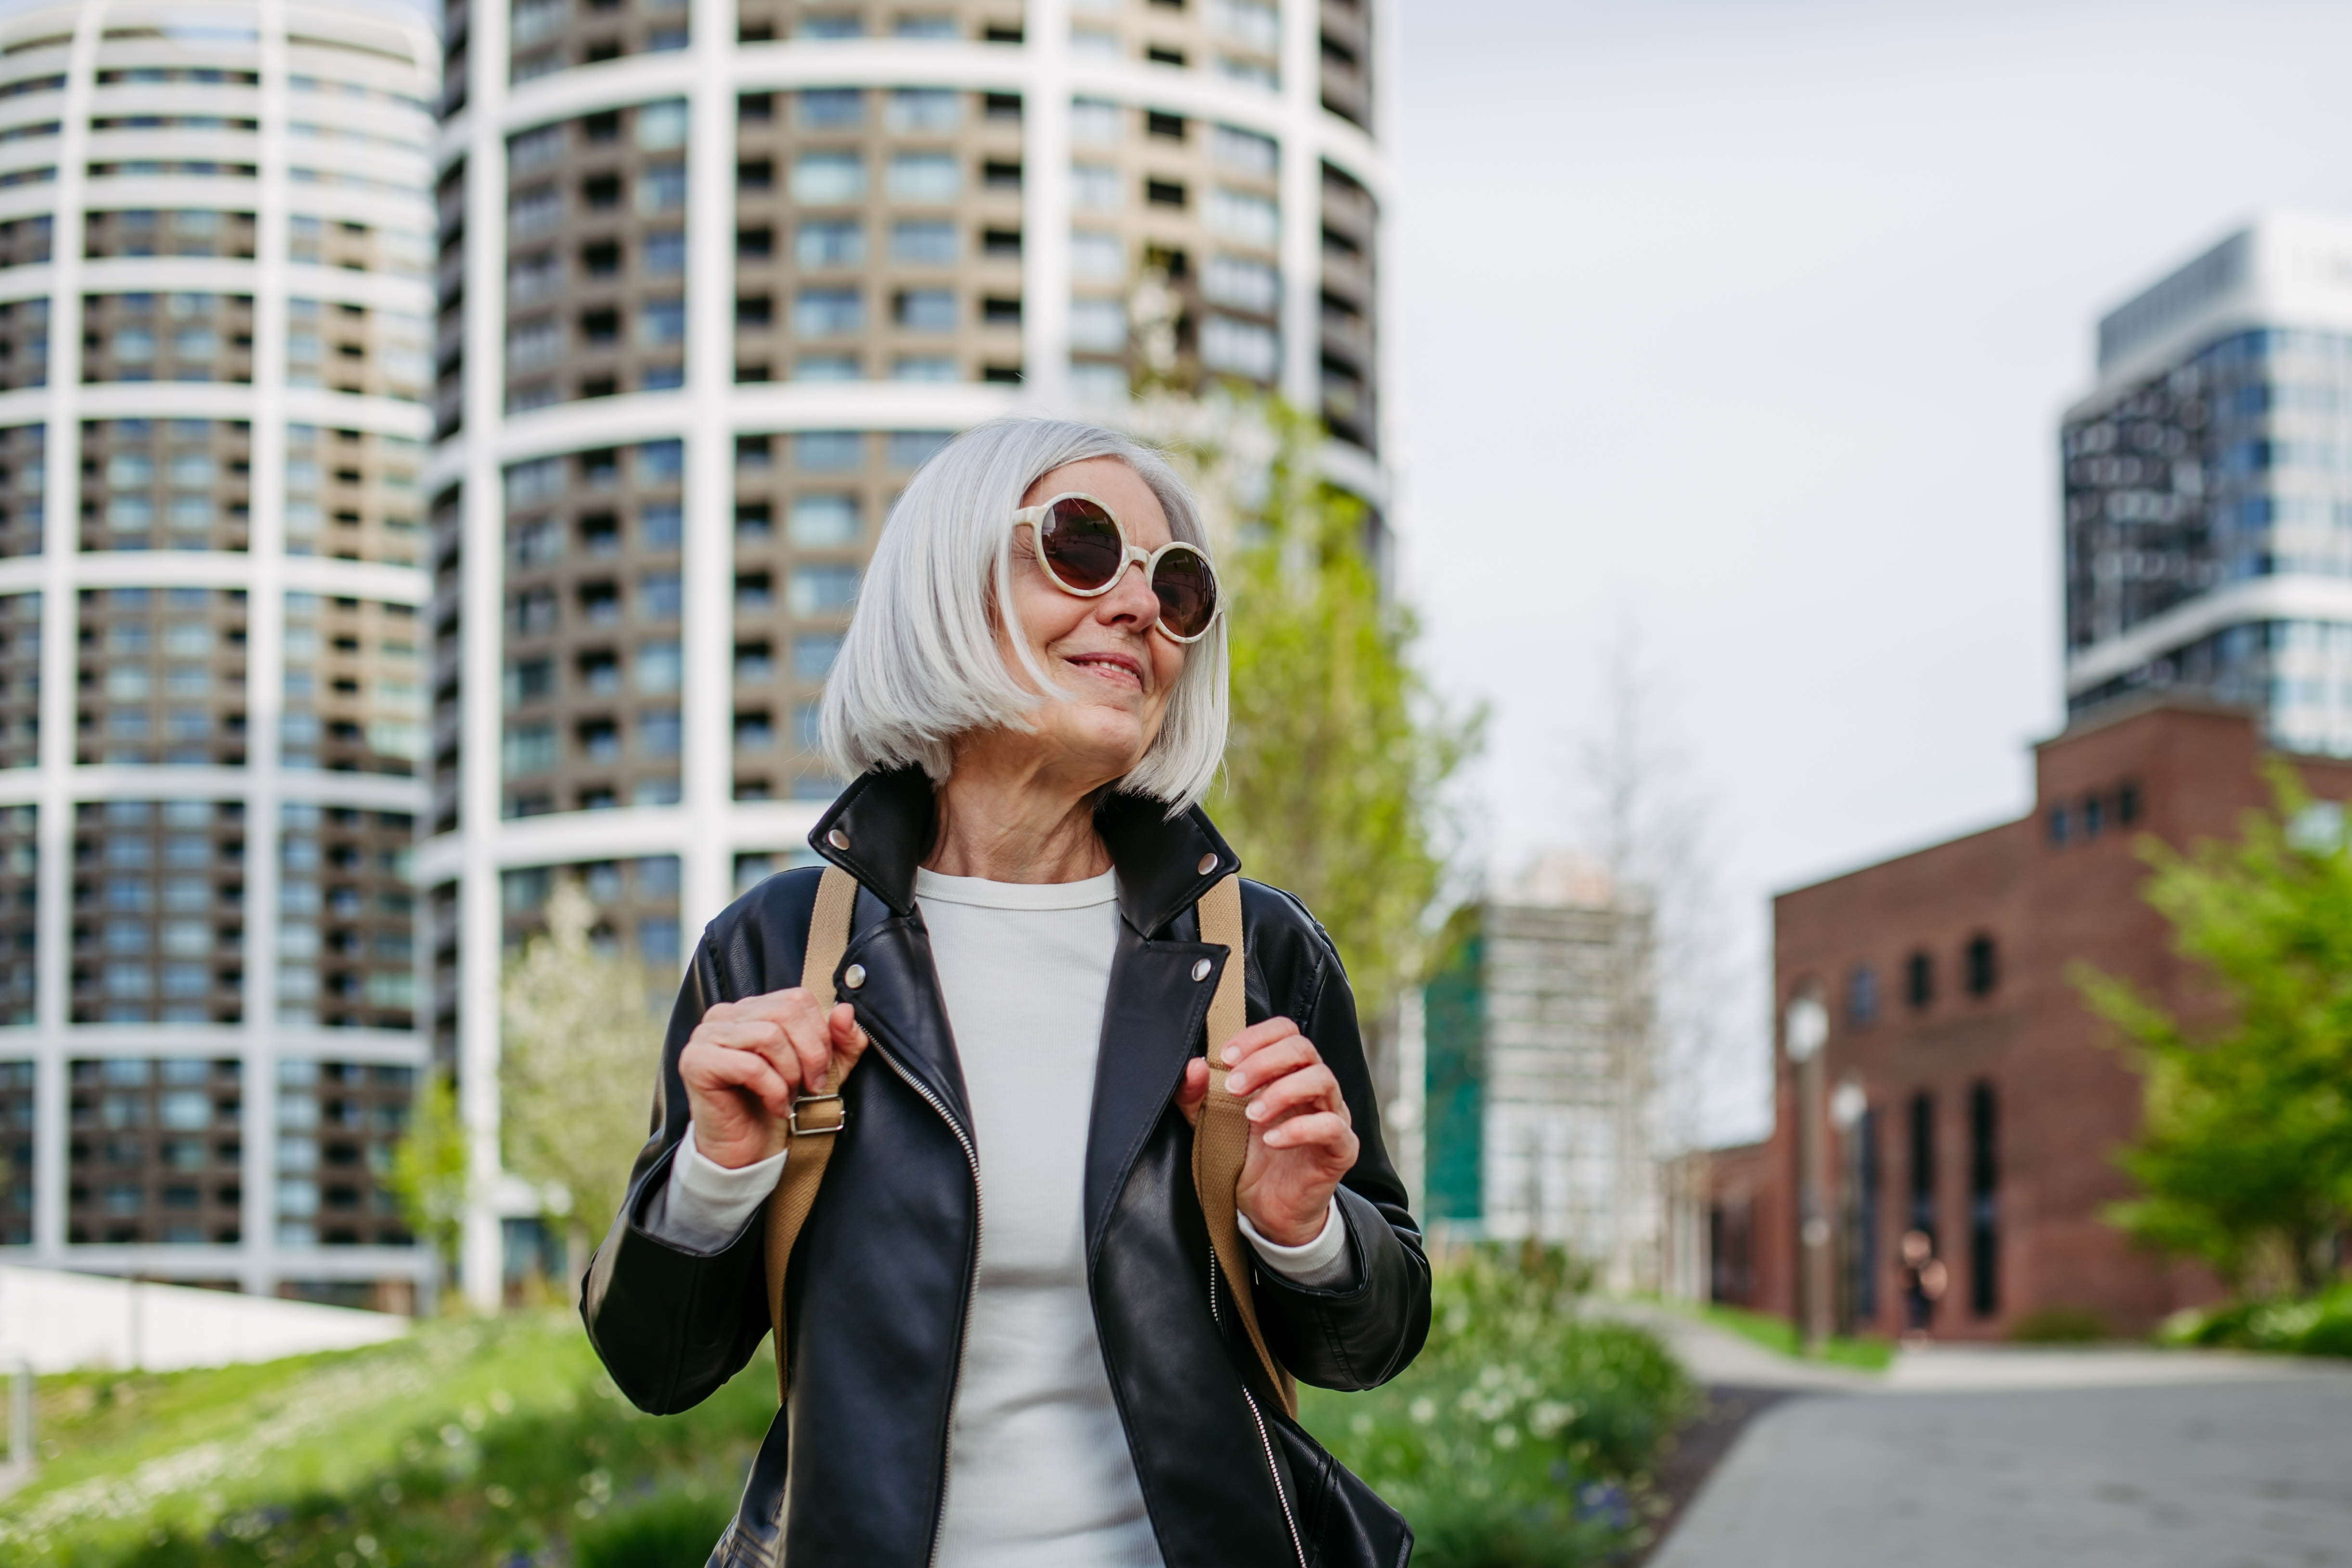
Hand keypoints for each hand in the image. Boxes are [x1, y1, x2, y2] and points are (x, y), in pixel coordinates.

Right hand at [679, 988, 866, 1169]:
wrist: (748, 1150)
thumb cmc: (780, 1104)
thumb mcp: (824, 1069)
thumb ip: (842, 1040)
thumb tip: (846, 1011)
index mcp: (751, 1008)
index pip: (797, 998)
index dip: (820, 1034)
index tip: (822, 1069)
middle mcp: (723, 1014)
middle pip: (786, 1012)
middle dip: (811, 1053)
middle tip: (814, 1086)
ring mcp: (705, 1036)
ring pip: (769, 1035)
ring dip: (790, 1073)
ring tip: (790, 1095)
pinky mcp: (696, 1063)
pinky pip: (750, 1066)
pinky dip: (773, 1090)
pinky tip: (776, 1107)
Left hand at [1175, 1017, 1357, 1246]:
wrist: (1268, 1210)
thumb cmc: (1246, 1157)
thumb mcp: (1212, 1124)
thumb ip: (1198, 1096)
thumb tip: (1193, 1065)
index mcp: (1288, 1072)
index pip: (1285, 1031)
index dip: (1256, 1037)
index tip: (1225, 1057)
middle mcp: (1315, 1088)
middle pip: (1303, 1048)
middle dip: (1264, 1061)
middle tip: (1234, 1087)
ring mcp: (1332, 1115)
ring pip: (1322, 1080)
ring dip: (1281, 1091)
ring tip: (1252, 1115)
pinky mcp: (1341, 1148)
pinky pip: (1331, 1127)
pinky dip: (1299, 1129)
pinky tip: (1272, 1140)